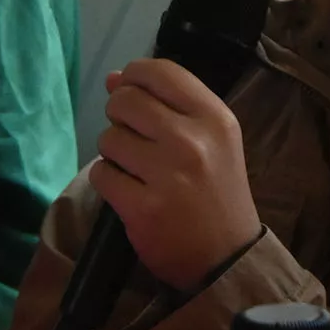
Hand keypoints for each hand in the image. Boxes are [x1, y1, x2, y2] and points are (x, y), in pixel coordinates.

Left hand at [89, 58, 261, 292]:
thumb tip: (114, 78)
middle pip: (126, 101)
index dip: (134, 75)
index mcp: (214, 118)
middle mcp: (192, 140)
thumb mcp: (212, 140)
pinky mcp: (143, 208)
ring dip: (114, 152)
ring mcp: (167, 175)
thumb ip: (167, 104)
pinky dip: (108, 181)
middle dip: (119, 116)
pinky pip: (102, 174)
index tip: (130, 91)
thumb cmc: (217, 192)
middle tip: (134, 139)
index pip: (160, 71)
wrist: (227, 258)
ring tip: (136, 169)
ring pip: (109, 137)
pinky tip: (129, 191)